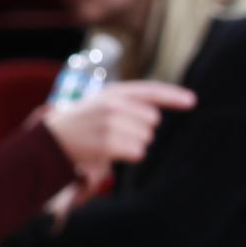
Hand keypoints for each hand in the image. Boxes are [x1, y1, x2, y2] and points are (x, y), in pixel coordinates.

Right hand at [38, 79, 193, 190]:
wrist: (52, 140)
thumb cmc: (82, 124)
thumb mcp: (102, 104)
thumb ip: (129, 104)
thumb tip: (157, 114)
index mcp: (113, 92)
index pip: (150, 91)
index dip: (173, 96)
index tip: (192, 101)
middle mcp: (113, 104)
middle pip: (152, 120)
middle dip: (141, 129)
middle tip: (117, 132)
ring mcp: (109, 123)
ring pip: (146, 138)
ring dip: (134, 144)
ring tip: (111, 142)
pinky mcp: (106, 143)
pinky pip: (137, 152)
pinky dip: (129, 155)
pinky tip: (112, 152)